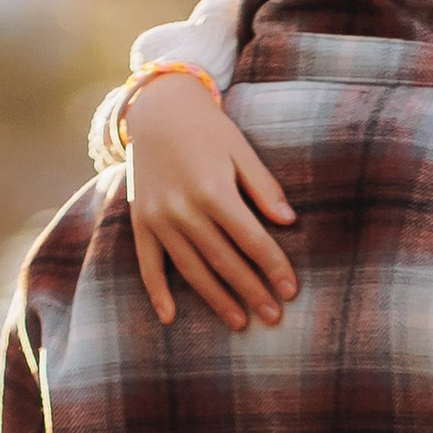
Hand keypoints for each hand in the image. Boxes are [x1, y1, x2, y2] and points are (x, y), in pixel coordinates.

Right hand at [122, 74, 296, 330]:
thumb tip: (289, 222)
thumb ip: (264, 186)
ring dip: (216, 299)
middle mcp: (184, 210)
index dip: (274, 267)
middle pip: (225, 261)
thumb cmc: (207, 129)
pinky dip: (157, 292)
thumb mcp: (241, 150)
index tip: (291, 290)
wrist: (157, 110)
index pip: (252, 240)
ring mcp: (159, 219)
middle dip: (252, 291)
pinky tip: (170, 317)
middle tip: (274, 317)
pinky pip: (148, 264)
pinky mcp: (140, 223)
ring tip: (239, 322)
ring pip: (192, 269)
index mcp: (214, 190)